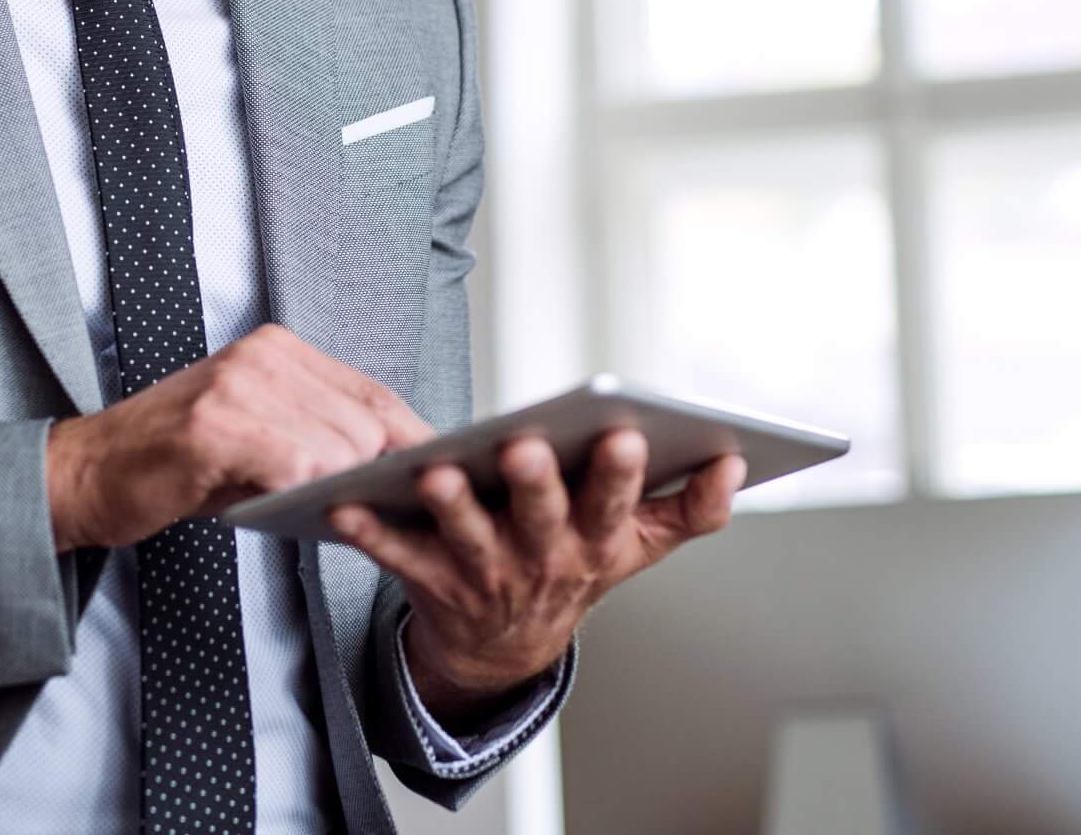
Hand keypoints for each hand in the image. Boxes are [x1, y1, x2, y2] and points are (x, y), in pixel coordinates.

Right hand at [45, 324, 435, 551]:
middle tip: (376, 513)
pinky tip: (293, 509)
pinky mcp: (213, 426)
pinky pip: (294, 463)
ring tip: (331, 514)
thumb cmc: (178, 464)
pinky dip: (304, 492)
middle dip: (378, 474)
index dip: (414, 439)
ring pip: (339, 444)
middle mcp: (263, 356)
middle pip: (367, 422)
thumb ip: (320, 438)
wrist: (89, 473)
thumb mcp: (258, 438)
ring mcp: (237, 386)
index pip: (374, 394)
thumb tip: (397, 472)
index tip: (447, 475)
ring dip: (341, 489)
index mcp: (280, 350)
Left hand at [328, 429, 746, 725]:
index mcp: (597, 542)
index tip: (625, 435)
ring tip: (436, 471)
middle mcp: (544, 559)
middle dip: (537, 484)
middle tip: (525, 445)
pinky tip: (345, 505)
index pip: (617, 506)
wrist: (505, 646)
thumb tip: (735, 462)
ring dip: (453, 505)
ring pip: (469, 537)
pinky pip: (396, 556)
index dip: (623, 476)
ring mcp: (486, 574)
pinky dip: (369, 532)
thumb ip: (690, 506)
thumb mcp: (639, 543)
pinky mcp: (429, 581)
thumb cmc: (575, 563)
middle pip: (542, 520)